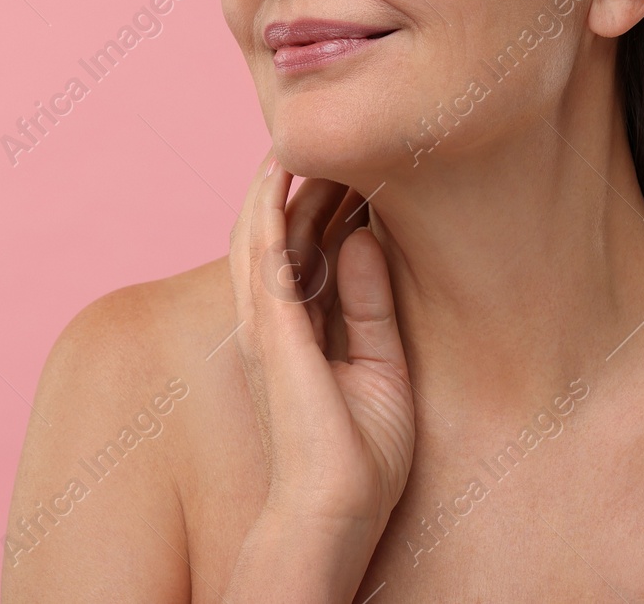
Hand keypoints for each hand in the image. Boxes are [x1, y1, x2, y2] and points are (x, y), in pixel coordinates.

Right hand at [227, 148, 414, 558]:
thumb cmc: (358, 455)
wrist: (337, 509)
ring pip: (262, 229)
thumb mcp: (381, 364)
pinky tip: (280, 170)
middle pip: (278, 230)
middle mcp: (274, 319)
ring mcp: (267, 320)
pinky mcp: (272, 326)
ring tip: (294, 134)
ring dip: (277, 181)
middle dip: (299, 183)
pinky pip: (265, 251)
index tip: (351, 163)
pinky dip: (268, 206)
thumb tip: (369, 236)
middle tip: (326, 136)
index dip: (323, 203)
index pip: (305, 249)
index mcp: (299, 330)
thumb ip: (371, 303)